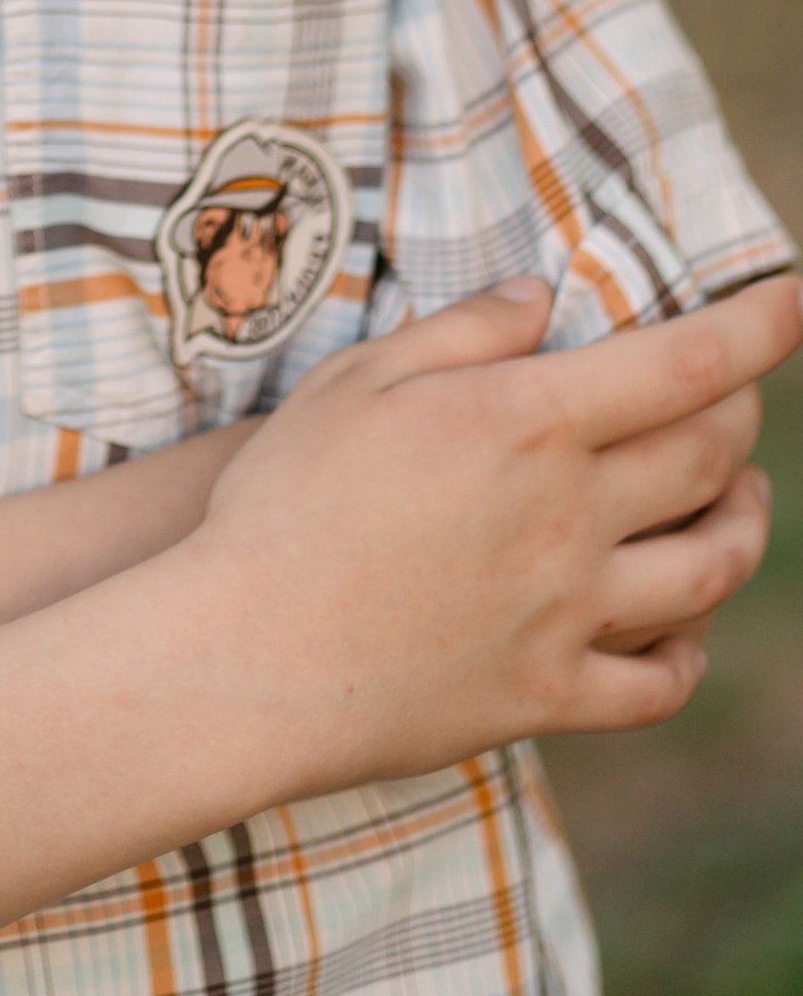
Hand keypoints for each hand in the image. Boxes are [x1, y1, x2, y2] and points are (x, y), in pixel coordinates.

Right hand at [183, 273, 798, 793]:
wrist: (247, 655)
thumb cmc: (285, 500)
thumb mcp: (358, 382)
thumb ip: (463, 333)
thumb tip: (542, 297)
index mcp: (527, 423)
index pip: (683, 364)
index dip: (756, 327)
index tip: (797, 299)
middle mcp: (571, 517)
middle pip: (709, 458)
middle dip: (742, 414)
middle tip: (738, 392)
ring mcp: (571, 615)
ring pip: (711, 571)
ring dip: (745, 525)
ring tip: (743, 498)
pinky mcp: (551, 697)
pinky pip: (659, 682)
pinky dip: (689, 650)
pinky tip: (682, 628)